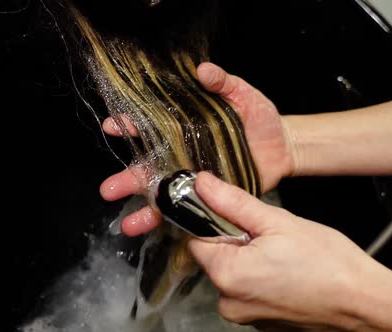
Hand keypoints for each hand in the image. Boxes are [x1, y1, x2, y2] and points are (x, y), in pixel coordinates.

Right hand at [99, 62, 293, 235]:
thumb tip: (203, 70)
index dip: (130, 125)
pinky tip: (156, 232)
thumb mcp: (244, 96)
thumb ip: (224, 83)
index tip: (112, 125)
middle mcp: (183, 155)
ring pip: (163, 196)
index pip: (152, 127)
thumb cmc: (260, 118)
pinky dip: (172, 223)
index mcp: (184, 129)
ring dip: (144, 210)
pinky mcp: (209, 198)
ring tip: (128, 224)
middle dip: (127, 179)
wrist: (283, 147)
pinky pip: (187, 212)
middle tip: (108, 189)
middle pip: (149, 168)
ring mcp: (194, 180)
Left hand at [187, 172, 372, 330]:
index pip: (197, 239)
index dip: (215, 221)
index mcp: (227, 274)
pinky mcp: (262, 323)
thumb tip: (203, 184)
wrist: (365, 303)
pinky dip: (264, 279)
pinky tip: (289, 273)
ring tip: (285, 256)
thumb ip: (233, 202)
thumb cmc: (329, 264)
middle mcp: (229, 302)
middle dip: (238, 241)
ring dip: (252, 260)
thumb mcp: (278, 221)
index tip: (239, 216)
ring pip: (235, 275)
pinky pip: (251, 292)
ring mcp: (246, 316)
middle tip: (272, 236)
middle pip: (217, 257)